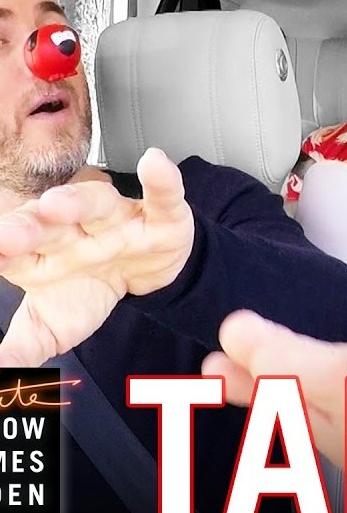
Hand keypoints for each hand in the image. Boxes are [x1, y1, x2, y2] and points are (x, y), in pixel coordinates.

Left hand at [0, 148, 193, 366]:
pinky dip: (163, 180)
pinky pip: (162, 196)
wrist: (148, 278)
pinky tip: (157, 164)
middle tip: (10, 235)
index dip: (3, 252)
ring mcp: (117, 219)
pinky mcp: (161, 216)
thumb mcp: (56, 326)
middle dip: (28, 227)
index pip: (14, 250)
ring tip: (58, 204)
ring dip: (78, 202)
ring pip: (95, 204)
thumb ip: (22, 348)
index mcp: (41, 253)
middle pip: (47, 224)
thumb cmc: (92, 290)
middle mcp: (74, 229)